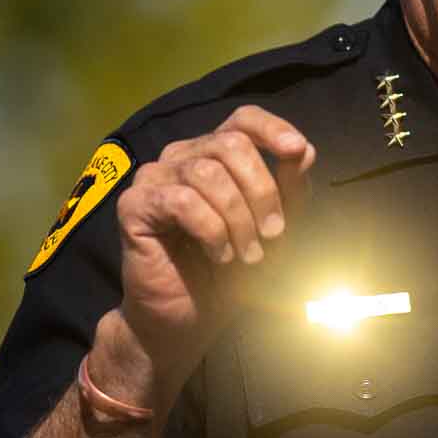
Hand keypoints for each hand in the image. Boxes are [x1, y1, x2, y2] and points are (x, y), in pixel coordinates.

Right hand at [101, 105, 315, 405]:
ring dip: (238, 218)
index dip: (271, 128)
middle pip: (230, 143)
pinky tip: (219, 255)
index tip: (296, 152)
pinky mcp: (133, 206)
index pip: (241, 118)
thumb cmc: (230, 272)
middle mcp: (180, 157)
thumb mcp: (273, 230)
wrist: (190, 319)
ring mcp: (153, 178)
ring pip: (208, 173)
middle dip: (262, 191)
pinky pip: (181, 200)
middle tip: (273, 235)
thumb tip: (303, 151)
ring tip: (248, 255)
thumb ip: (289, 191)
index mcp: (212, 155)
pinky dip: (212, 230)